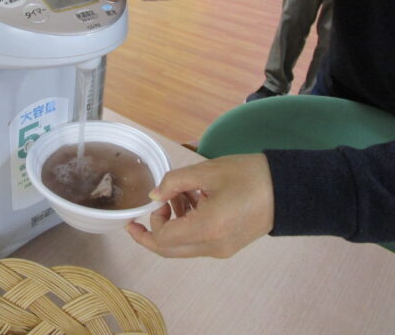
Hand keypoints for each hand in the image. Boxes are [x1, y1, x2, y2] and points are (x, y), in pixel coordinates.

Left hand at [126, 154, 273, 257]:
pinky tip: (193, 201)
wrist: (288, 188)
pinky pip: (198, 243)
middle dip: (149, 236)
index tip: (158, 200)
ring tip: (179, 195)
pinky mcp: (228, 246)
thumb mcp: (206, 171)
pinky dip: (187, 226)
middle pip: (169, 251)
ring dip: (172, 225)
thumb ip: (173, 182)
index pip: (164, 238)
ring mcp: (222, 250)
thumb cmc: (248, 175)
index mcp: (207, 228)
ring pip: (183, 247)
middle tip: (135, 222)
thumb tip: (153, 195)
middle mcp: (212, 246)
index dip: (152, 221)